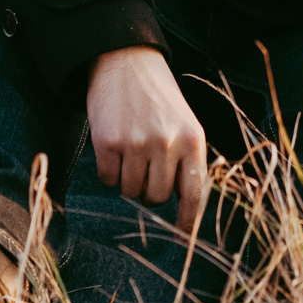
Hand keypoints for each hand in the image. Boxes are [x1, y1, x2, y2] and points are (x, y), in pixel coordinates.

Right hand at [86, 46, 207, 233]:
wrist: (126, 63)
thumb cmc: (159, 99)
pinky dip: (109, 172)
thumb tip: (183, 206)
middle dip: (150, 192)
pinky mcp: (108, 142)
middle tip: (146, 169)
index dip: (187, 221)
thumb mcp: (185, 123)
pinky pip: (108, 179)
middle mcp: (168, 142)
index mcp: (193, 138)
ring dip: (129, 181)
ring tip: (131, 152)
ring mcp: (137, 143)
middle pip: (157, 197)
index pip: (194, 192)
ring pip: (131, 192)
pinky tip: (114, 147)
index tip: (182, 239)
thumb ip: (187, 160)